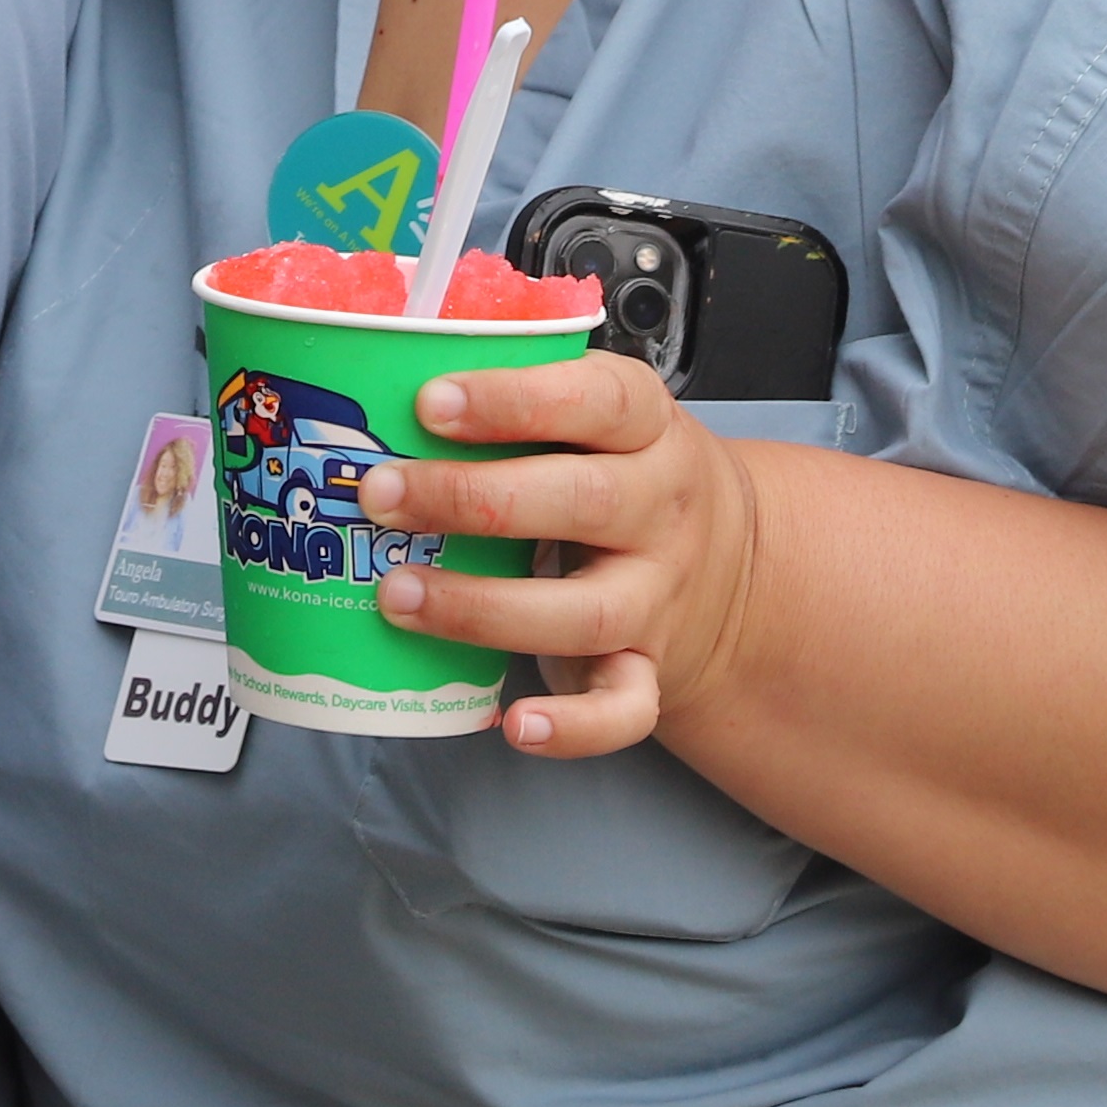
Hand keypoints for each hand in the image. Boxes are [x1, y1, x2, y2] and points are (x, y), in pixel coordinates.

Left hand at [358, 346, 771, 761]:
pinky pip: (622, 709)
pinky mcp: (649, 670)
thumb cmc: (618, 471)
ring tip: (397, 596)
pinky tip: (514, 724)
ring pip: (584, 612)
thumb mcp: (593, 414)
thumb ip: (516, 397)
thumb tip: (378, 377)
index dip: (511, 399)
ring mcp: (657, 597)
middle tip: (383, 495)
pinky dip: (573, 728)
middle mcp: (659, 509)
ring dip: (483, 609)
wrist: (728, 563)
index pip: (594, 401)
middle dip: (472, 498)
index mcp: (646, 426)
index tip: (429, 402)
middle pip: (580, 502)